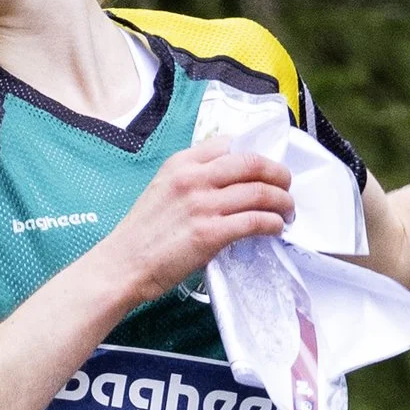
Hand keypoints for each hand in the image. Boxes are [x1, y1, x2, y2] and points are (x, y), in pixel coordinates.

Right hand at [103, 138, 292, 303]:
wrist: (123, 264)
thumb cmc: (141, 234)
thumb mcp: (162, 189)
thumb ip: (191, 179)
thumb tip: (227, 181)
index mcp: (181, 164)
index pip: (228, 144)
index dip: (253, 154)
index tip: (264, 168)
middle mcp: (194, 178)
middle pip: (253, 164)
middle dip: (278, 174)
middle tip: (286, 187)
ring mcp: (203, 205)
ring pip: (261, 192)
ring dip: (282, 201)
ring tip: (286, 211)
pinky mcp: (211, 233)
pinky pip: (256, 221)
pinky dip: (273, 223)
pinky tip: (276, 228)